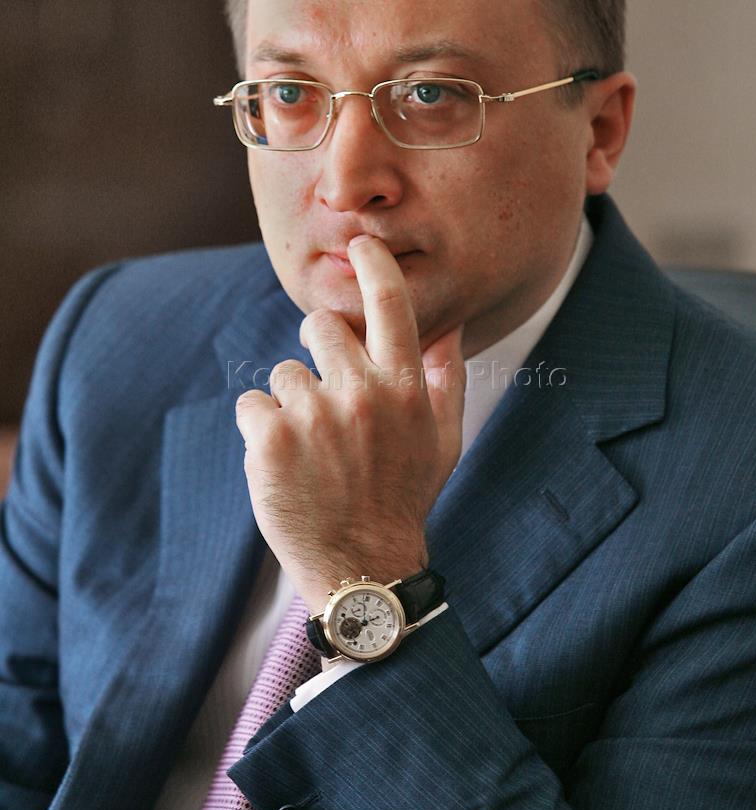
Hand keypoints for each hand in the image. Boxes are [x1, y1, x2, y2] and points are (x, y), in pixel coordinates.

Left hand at [234, 234, 465, 614]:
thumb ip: (445, 376)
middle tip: (326, 390)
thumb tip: (449, 324)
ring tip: (311, 448)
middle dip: (318, 346)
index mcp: (405, 387)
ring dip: (290, 402)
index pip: (389, 303)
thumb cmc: (404, 497)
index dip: (373, 263)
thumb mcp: (444, 439)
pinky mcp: (269, 439)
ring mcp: (313, 415)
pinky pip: (252, 403)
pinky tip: (283, 461)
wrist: (362, 565)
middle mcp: (361, 393)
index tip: (360, 244)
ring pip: (283, 372)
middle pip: (321, 325)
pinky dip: (261, 428)